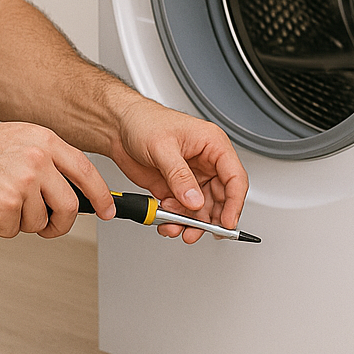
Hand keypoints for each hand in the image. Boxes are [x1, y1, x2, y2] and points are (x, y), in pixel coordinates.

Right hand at [0, 123, 114, 239]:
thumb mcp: (22, 140)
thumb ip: (50, 159)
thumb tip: (76, 186)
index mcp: (44, 141)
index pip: (85, 171)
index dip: (101, 195)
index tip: (108, 210)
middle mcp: (37, 159)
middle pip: (68, 206)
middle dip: (59, 223)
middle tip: (48, 225)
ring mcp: (21, 181)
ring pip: (39, 223)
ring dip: (21, 222)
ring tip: (2, 201)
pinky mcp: (4, 203)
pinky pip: (14, 231)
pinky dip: (0, 227)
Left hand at [109, 97, 248, 243]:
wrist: (118, 127)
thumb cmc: (143, 122)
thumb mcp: (162, 147)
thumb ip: (179, 176)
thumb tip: (194, 200)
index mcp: (212, 145)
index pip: (235, 177)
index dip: (234, 202)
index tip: (226, 222)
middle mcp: (205, 163)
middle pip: (221, 198)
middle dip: (210, 219)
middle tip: (197, 231)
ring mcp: (190, 177)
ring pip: (201, 209)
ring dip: (191, 222)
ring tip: (176, 227)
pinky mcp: (175, 188)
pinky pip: (183, 210)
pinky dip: (176, 220)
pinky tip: (167, 221)